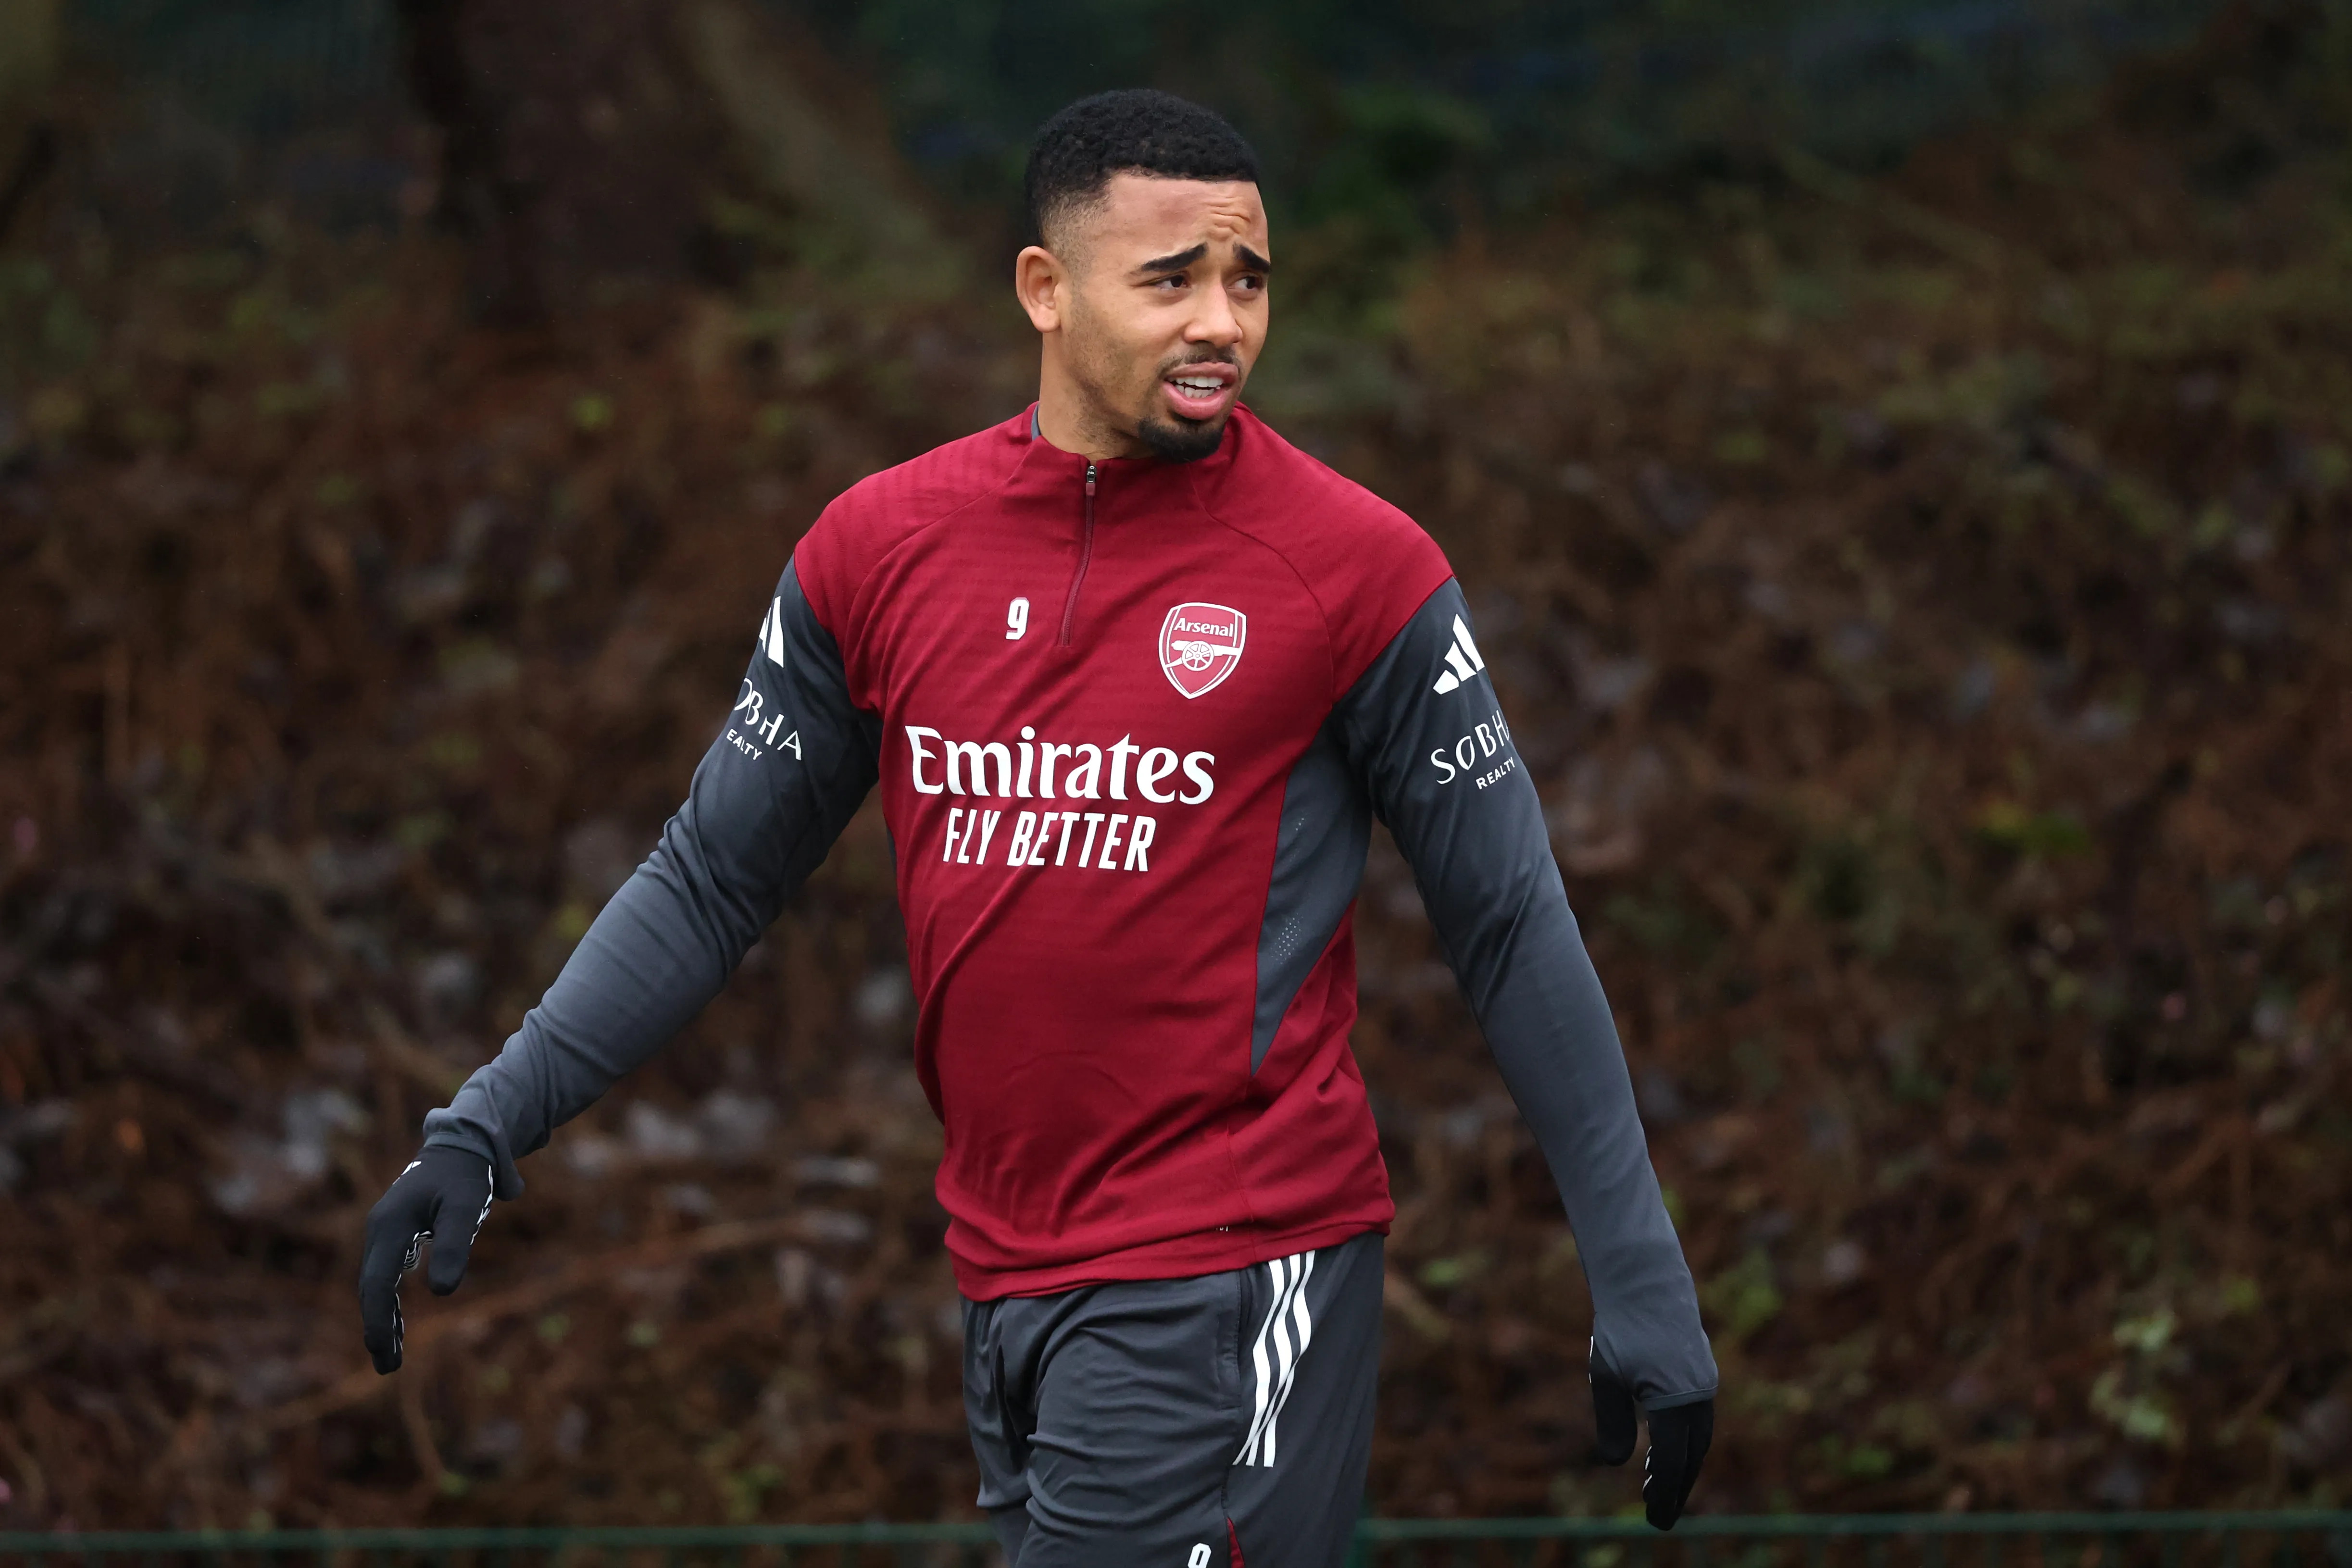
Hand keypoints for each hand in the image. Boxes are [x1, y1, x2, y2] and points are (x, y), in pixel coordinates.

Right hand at [358, 1147, 492, 1373]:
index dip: (377, 1319)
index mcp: (390, 1225)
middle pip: (371, 1288)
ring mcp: (385, 1231)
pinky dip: (389, 1302)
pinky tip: (399, 1325)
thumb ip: (454, 1245)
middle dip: (377, 1328)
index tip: (383, 1351)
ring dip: (382, 1319)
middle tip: (388, 1367)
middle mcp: (379, 1229)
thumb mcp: (466, 1207)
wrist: (462, 1146)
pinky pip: (386, 1275)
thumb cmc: (465, 1176)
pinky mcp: (396, 1234)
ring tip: (391, 1358)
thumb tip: (442, 1293)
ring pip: (377, 1284)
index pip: (376, 1282)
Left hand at [1591, 1341, 1713, 1529]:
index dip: (1662, 1493)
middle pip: (1690, 1457)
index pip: (1671, 1462)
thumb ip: (1612, 1421)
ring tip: (1655, 1487)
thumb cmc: (1622, 1328)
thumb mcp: (1607, 1376)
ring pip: (1698, 1439)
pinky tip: (1664, 1450)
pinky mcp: (1703, 1374)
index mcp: (1673, 1399)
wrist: (1646, 1282)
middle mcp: (1697, 1395)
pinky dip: (1685, 1440)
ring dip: (1680, 1466)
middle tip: (1656, 1515)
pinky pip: (1699, 1418)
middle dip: (1674, 1489)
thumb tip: (1615, 1464)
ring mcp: (1704, 1384)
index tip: (1652, 1518)